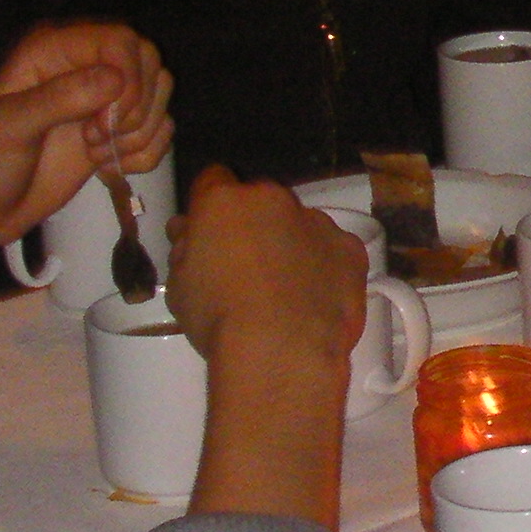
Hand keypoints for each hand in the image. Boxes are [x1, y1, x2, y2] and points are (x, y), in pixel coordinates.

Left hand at [0, 23, 174, 250]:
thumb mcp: (9, 126)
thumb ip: (59, 99)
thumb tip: (116, 82)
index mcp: (53, 50)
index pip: (121, 41)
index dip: (129, 79)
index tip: (107, 120)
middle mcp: (82, 67)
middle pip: (149, 64)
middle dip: (136, 109)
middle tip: (98, 138)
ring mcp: (101, 101)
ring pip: (159, 96)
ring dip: (138, 133)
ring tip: (95, 153)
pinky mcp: (114, 133)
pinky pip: (160, 130)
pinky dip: (145, 154)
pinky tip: (107, 168)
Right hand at [164, 167, 376, 370]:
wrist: (279, 350)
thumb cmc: (219, 320)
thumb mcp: (179, 287)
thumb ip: (186, 250)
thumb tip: (190, 235)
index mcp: (224, 202)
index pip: (213, 181)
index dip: (209, 206)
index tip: (209, 231)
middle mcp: (273, 200)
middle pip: (260, 202)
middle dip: (253, 226)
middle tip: (246, 268)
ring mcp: (317, 222)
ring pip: (300, 224)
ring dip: (291, 245)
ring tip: (283, 292)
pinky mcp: (351, 249)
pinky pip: (333, 250)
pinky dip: (325, 267)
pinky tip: (313, 299)